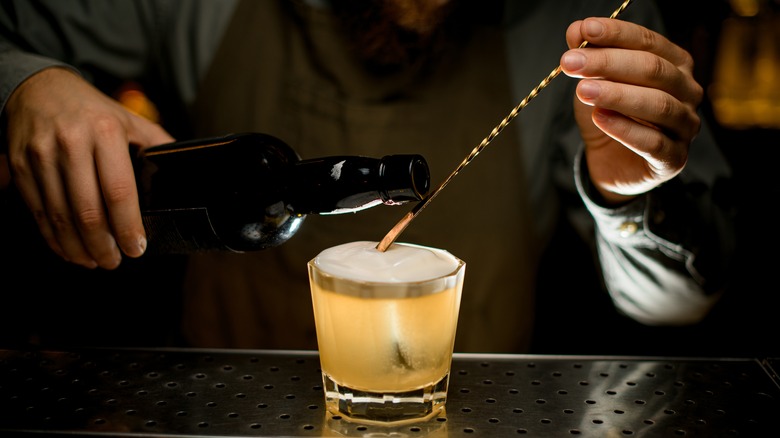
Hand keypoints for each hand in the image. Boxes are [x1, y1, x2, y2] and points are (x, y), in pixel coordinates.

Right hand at [4, 67, 174, 268]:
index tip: (136, 248)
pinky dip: (54, 237)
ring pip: (60, 216)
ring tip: (95, 260)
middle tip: (115, 261)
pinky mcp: (19, 166)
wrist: (37, 87)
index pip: (119, 191)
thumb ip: (157, 143)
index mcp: (105, 132)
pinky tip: (69, 248)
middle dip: (103, 245)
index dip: (128, 226)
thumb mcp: (128, 119)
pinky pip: (38, 211)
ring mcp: (41, 155)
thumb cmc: (91, 110)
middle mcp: (71, 142)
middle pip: (88, 210)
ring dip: (78, 247)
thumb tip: (183, 168)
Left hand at [560, 17, 702, 204]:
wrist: (611, 161)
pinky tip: (600, 118)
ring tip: (583, 91)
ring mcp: (686, 125)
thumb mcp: (595, 81)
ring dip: (617, 95)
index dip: (617, 34)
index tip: (585, 30)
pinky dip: (625, 129)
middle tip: (572, 62)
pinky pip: (654, 143)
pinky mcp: (674, 158)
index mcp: (675, 65)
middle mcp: (687, 92)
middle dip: (609, 63)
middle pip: (653, 70)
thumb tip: (576, 29)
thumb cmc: (610, 114)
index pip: (648, 42)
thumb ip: (590, 55)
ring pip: (658, 105)